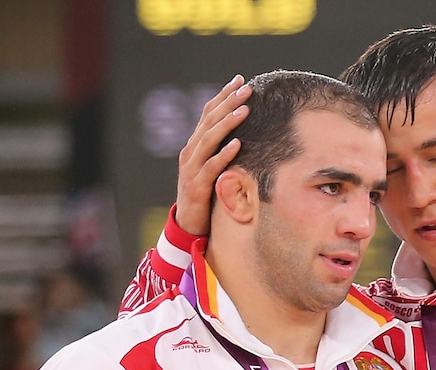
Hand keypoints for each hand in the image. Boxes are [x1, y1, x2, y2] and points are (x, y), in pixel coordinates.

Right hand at [176, 74, 251, 234]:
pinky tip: (238, 144)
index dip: (223, 95)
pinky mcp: (196, 186)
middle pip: (209, 121)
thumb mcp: (212, 167)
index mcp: (194, 145)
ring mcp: (191, 169)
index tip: (240, 80)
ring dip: (227, 124)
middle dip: (228, 103)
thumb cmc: (205, 194)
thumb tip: (242, 131)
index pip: (208, 113)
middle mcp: (191, 152)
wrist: (188, 224)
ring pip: (209, 140)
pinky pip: (211, 167)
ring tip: (244, 110)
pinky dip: (224, 155)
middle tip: (247, 88)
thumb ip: (221, 149)